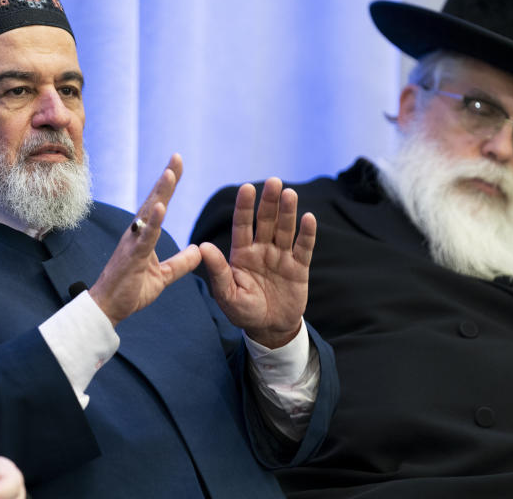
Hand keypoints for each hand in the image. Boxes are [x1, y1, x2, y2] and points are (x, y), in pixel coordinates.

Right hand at [88, 154, 201, 325]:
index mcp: (143, 235)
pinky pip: (145, 236)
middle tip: (177, 157)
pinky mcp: (132, 256)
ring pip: (148, 213)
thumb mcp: (163, 276)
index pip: (159, 205)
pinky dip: (153, 221)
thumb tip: (198, 250)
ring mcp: (133, 243)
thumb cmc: (130, 291)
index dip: (168, 185)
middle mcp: (136, 233)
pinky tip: (161, 207)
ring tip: (170, 173)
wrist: (108, 309)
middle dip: (166, 179)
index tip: (177, 164)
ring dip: (160, 193)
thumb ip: (180, 263)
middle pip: (154, 200)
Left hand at [199, 177, 315, 347]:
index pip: (242, 225)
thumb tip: (203, 246)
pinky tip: (309, 218)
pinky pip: (304, 248)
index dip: (245, 207)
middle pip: (266, 221)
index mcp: (242, 253)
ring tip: (289, 194)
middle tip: (273, 182)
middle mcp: (262, 249)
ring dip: (288, 212)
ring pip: (285, 229)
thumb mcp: (227, 295)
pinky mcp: (299, 267)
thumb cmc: (244, 312)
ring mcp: (281, 256)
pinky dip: (307, 233)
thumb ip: (218, 271)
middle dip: (269, 202)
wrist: (270, 329)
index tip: (247, 187)